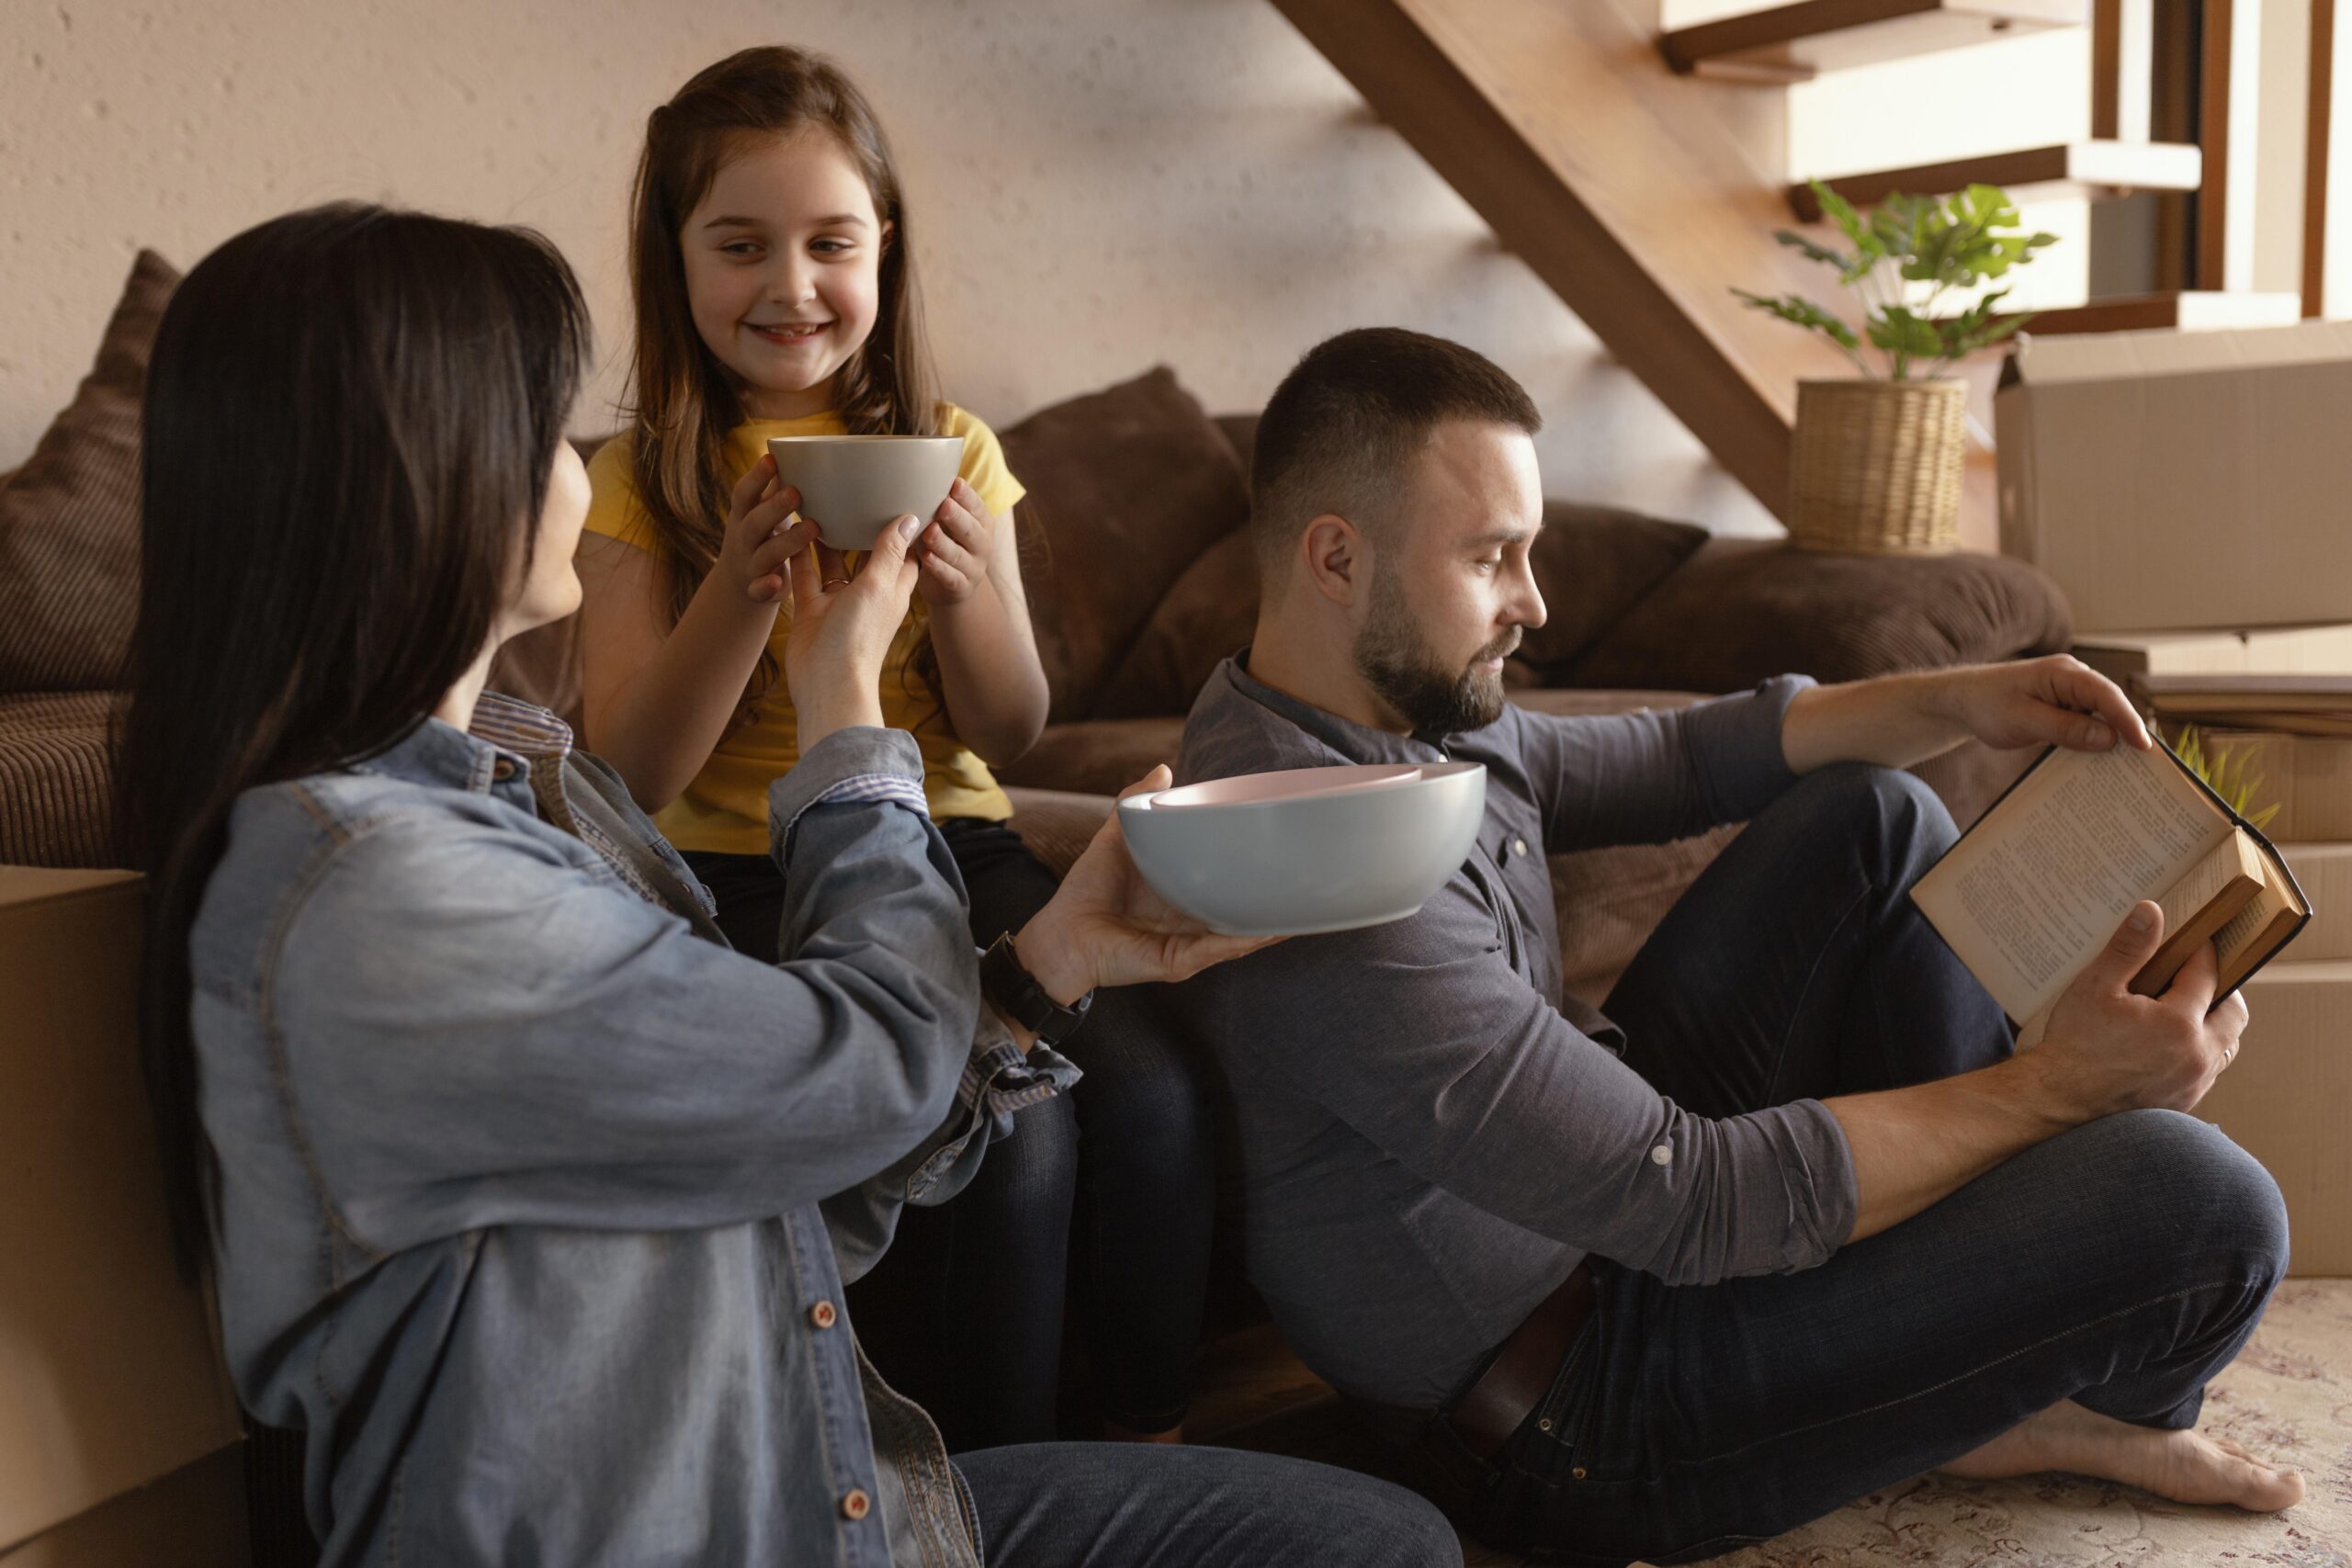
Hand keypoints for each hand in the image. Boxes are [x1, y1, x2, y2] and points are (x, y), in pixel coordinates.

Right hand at [716, 454, 816, 604]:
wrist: (737, 584)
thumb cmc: (761, 536)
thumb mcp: (763, 511)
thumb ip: (776, 488)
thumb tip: (800, 451)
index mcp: (745, 515)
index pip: (745, 493)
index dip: (756, 477)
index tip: (772, 459)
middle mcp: (744, 538)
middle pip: (755, 522)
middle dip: (774, 507)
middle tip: (797, 492)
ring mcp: (749, 564)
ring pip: (765, 554)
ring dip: (787, 541)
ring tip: (812, 527)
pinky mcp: (756, 590)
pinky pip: (759, 590)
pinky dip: (766, 586)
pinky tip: (778, 582)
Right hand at [783, 513, 923, 747]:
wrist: (826, 682)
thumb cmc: (860, 636)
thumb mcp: (879, 585)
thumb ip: (889, 551)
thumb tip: (911, 517)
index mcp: (892, 590)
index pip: (905, 554)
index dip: (905, 529)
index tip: (899, 498)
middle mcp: (867, 595)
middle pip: (866, 555)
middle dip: (860, 527)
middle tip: (851, 490)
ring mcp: (838, 604)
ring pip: (833, 563)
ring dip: (827, 537)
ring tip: (819, 501)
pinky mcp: (811, 610)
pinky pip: (805, 576)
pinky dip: (799, 554)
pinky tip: (791, 526)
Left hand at [914, 477, 998, 606]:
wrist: (953, 586)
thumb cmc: (945, 542)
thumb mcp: (947, 522)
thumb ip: (939, 503)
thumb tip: (915, 472)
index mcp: (981, 522)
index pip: (977, 507)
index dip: (967, 496)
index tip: (954, 483)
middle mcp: (982, 544)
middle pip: (971, 530)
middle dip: (957, 517)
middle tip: (943, 505)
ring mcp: (973, 567)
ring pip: (959, 554)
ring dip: (943, 542)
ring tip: (929, 531)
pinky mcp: (960, 587)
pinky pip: (950, 576)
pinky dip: (938, 567)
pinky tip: (925, 558)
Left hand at [1013, 766, 1285, 1003]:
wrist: (1059, 936)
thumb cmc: (1086, 893)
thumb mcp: (1117, 839)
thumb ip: (1138, 804)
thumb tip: (1165, 768)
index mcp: (1186, 892)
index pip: (1230, 879)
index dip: (1256, 867)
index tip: (1284, 844)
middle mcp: (1195, 920)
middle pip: (1245, 910)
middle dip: (1278, 899)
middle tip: (1314, 876)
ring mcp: (1192, 943)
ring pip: (1243, 933)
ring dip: (1273, 922)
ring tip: (1306, 904)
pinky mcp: (1180, 961)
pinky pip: (1218, 949)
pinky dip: (1243, 939)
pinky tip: (1268, 928)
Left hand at [1939, 656, 2152, 753]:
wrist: (1962, 701)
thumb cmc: (1987, 704)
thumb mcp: (2023, 720)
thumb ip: (2064, 728)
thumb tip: (2108, 738)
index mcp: (2064, 673)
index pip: (2106, 694)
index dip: (2128, 720)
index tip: (2144, 746)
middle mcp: (2073, 680)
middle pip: (2111, 706)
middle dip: (2128, 733)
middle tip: (2148, 766)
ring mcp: (2070, 695)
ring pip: (2101, 719)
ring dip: (2112, 742)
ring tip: (2131, 772)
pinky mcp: (2064, 710)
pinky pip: (2086, 727)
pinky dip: (2093, 744)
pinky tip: (2101, 767)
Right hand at [2030, 901, 2249, 1121]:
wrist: (2058, 1101)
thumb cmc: (2074, 1044)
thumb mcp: (2095, 988)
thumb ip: (2128, 949)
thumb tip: (2151, 912)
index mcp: (2179, 1023)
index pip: (2207, 975)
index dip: (2202, 952)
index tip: (2194, 940)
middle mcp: (2197, 1055)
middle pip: (2234, 1014)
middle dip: (2222, 989)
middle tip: (2198, 975)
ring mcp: (2194, 1082)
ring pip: (2226, 1045)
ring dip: (2214, 1023)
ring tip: (2186, 1010)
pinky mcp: (2184, 1101)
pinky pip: (2208, 1070)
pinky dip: (2199, 1051)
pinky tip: (2169, 1043)